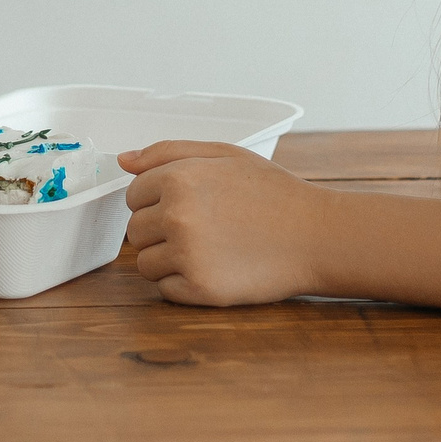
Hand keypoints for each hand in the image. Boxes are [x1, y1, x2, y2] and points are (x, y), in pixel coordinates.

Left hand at [120, 141, 328, 305]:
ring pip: (144, 264)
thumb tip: (123, 161)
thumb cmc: (272, 193)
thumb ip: (168, 152)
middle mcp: (177, 215)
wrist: (317, 236)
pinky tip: (214, 269)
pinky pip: (165, 289)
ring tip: (208, 250)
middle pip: (134, 232)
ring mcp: (187, 254)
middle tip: (202, 230)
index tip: (189, 207)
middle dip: (160, 232)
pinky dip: (182, 284)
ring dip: (167, 260)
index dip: (158, 202)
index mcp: (178, 178)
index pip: (133, 196)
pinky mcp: (201, 288)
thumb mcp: (225, 155)